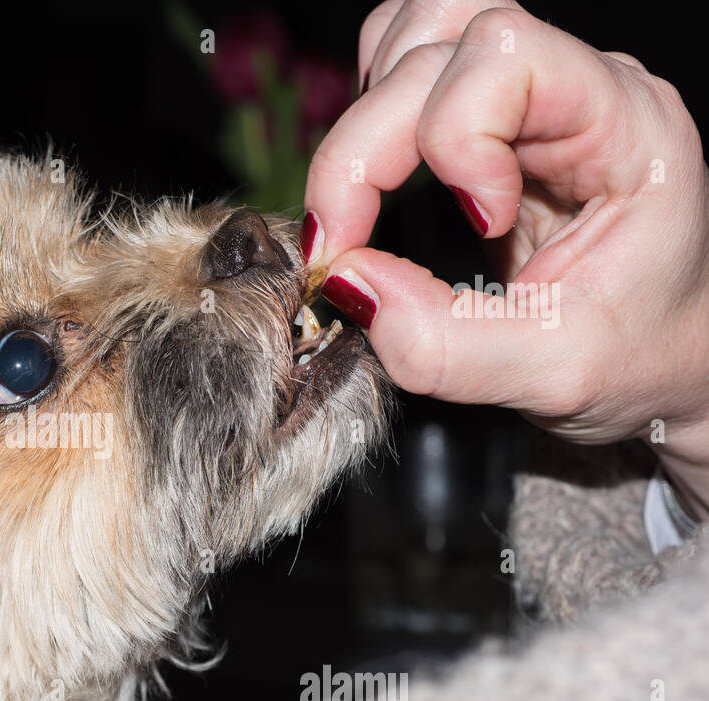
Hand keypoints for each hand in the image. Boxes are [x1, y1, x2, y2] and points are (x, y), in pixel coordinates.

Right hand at [303, 1, 708, 517]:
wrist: (652, 352)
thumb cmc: (634, 352)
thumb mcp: (555, 374)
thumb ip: (449, 344)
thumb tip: (348, 283)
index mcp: (626, 126)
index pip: (508, 58)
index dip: (455, 140)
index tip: (472, 229)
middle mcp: (575, 86)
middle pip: (431, 51)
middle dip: (363, 152)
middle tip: (339, 246)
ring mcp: (525, 89)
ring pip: (409, 35)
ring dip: (366, 120)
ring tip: (368, 205)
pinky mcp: (482, 106)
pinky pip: (397, 62)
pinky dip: (367, 115)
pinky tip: (382, 182)